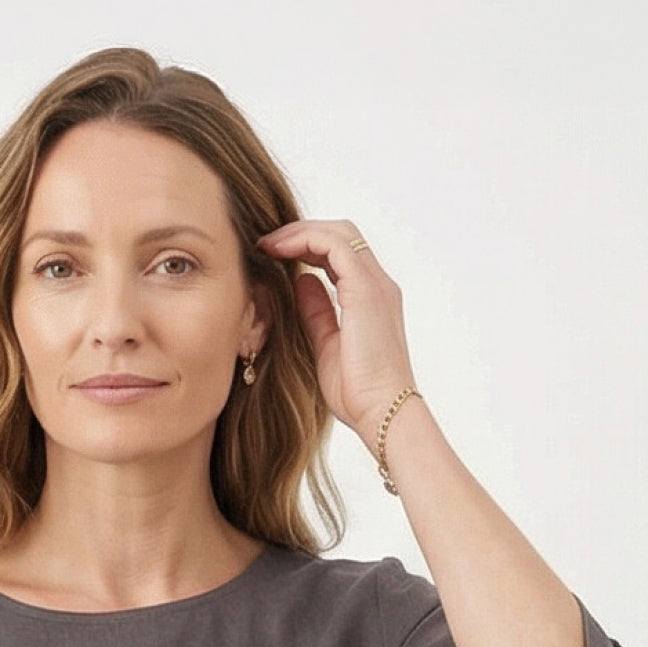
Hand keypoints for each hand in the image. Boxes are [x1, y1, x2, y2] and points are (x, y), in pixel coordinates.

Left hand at [255, 219, 418, 452]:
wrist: (381, 412)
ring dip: (300, 232)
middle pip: (341, 234)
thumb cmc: (357, 393)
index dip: (306, 246)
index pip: (340, 254)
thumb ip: (316, 311)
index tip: (272, 255)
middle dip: (302, 232)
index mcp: (371, 298)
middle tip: (266, 243)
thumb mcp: (325, 345)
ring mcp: (375, 285)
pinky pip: (334, 245)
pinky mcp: (365, 290)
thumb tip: (300, 282)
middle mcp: (378, 285)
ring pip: (338, 232)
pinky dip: (305, 240)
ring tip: (268, 243)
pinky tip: (278, 250)